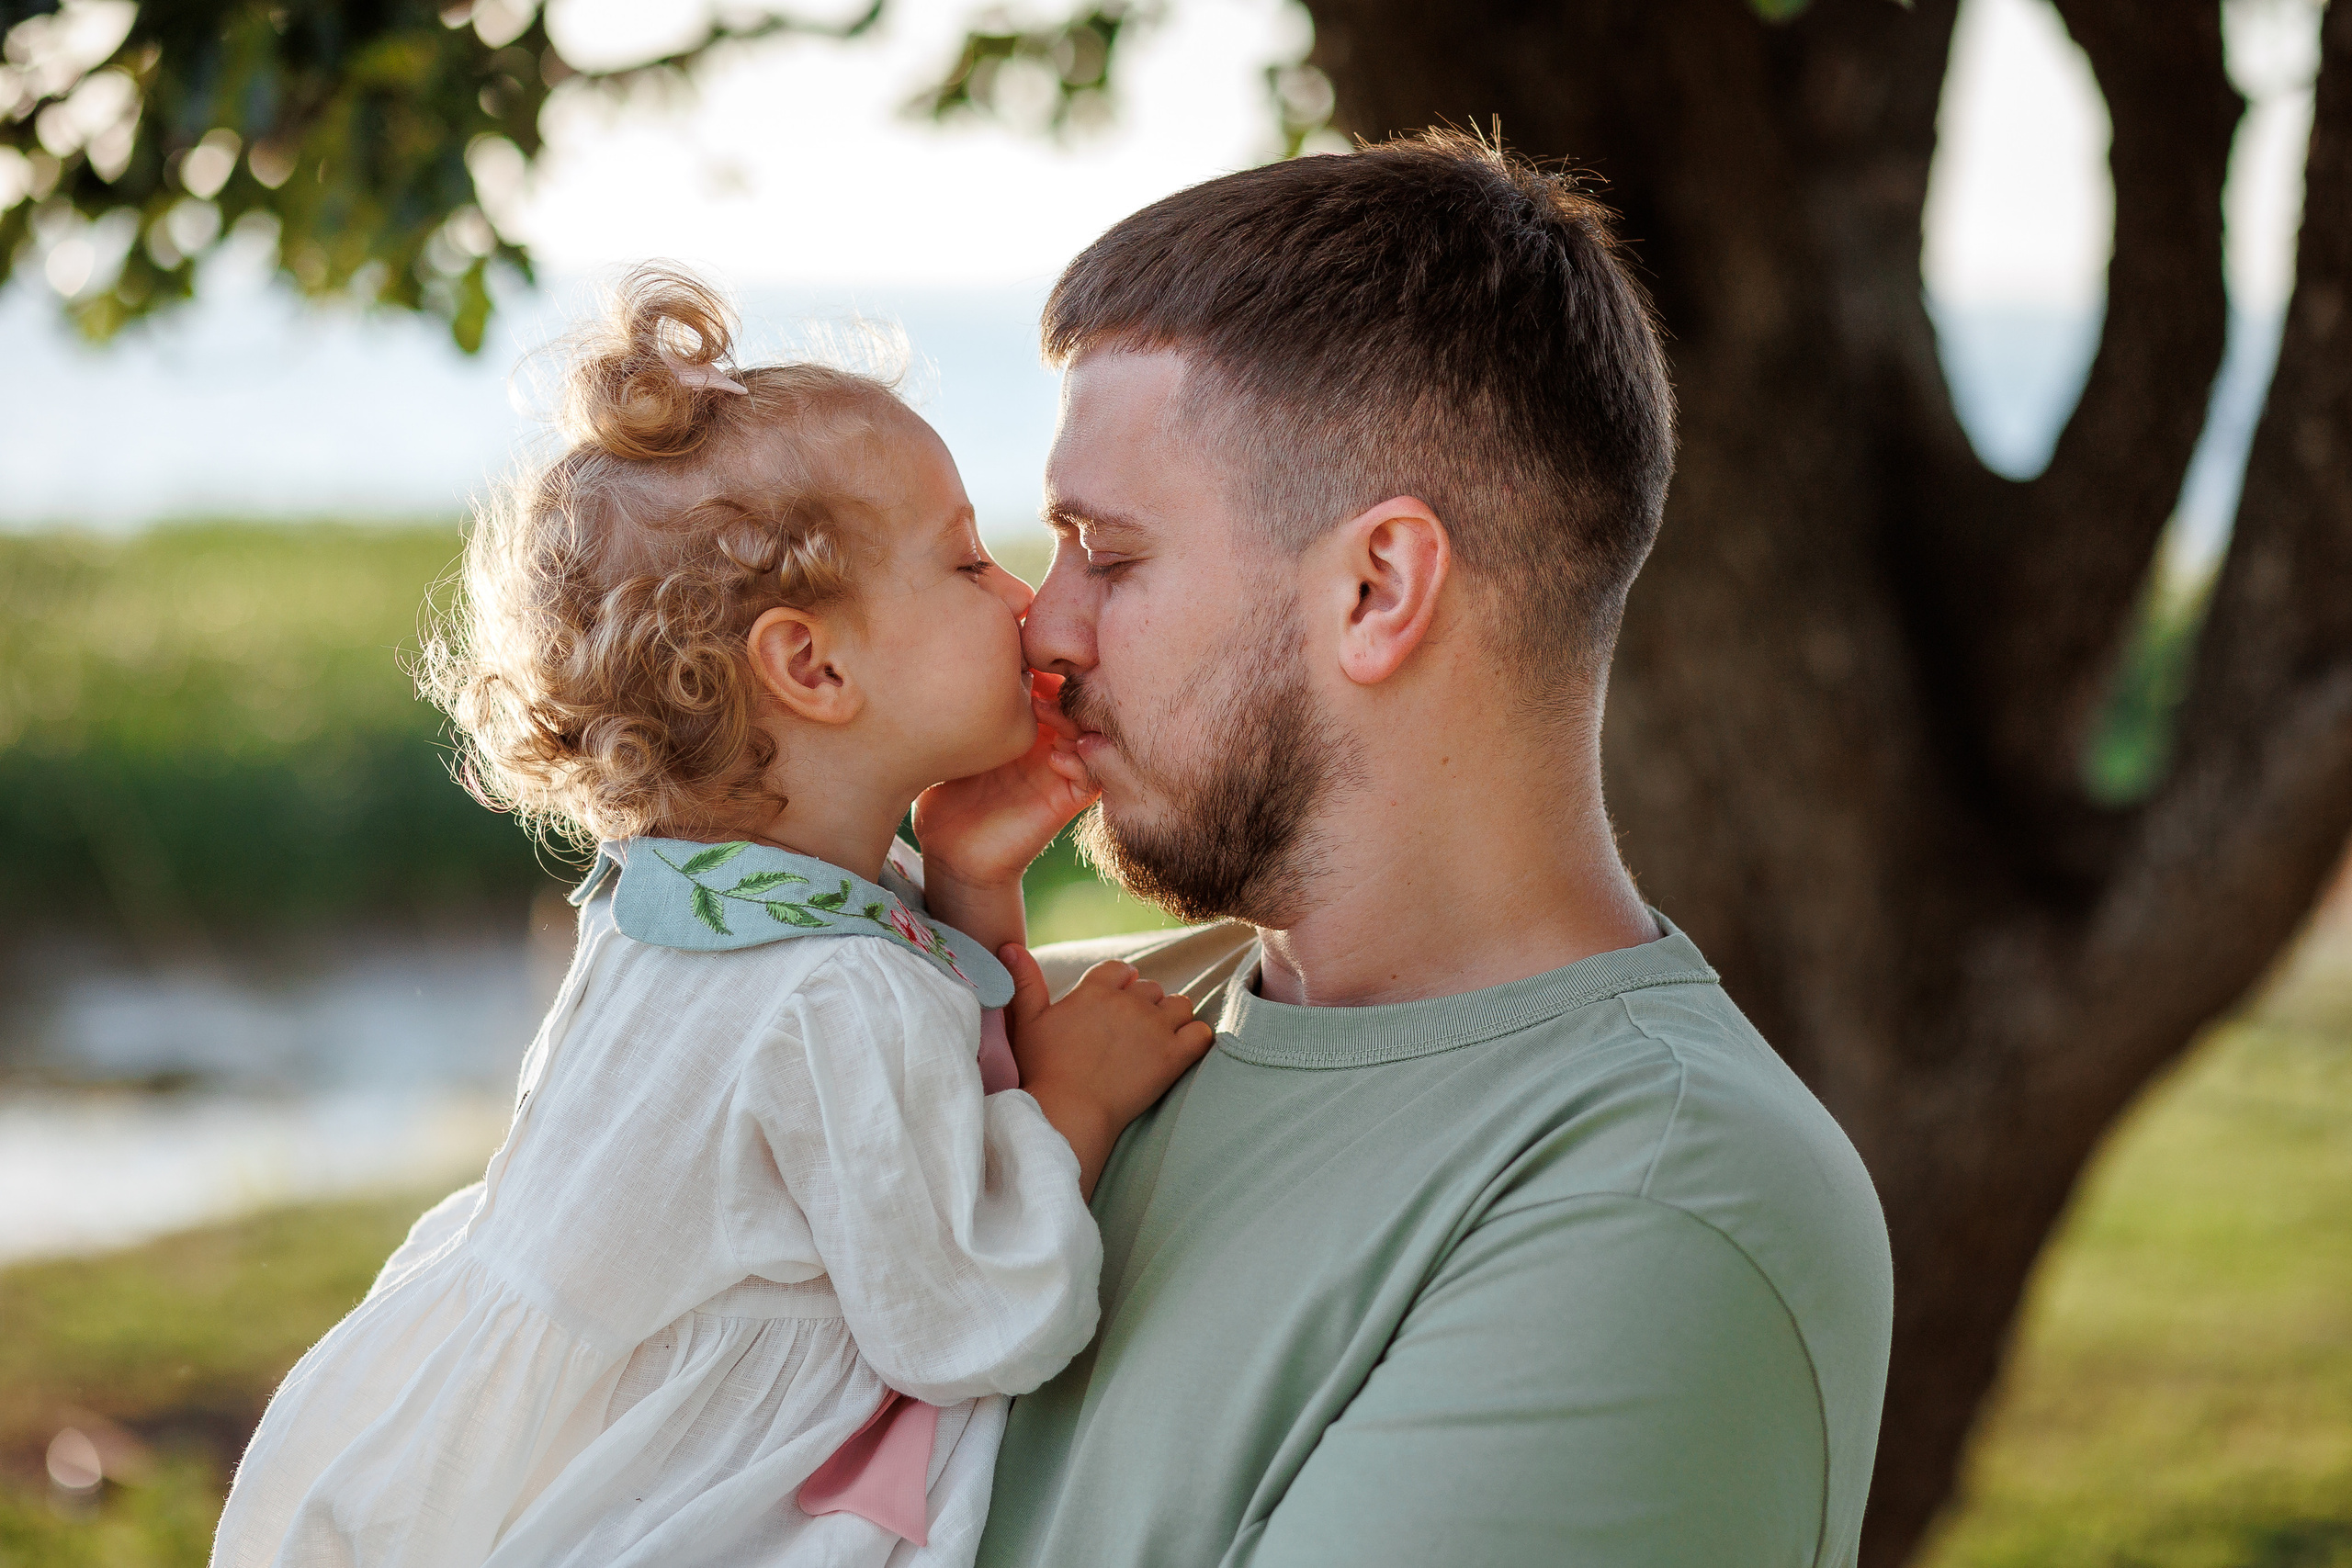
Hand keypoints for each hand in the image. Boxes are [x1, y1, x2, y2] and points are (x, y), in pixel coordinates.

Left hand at [913, 673, 1097, 896]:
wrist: (950, 853)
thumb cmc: (942, 794)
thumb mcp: (949, 740)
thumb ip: (958, 705)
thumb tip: (951, 655)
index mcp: (1020, 724)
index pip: (1048, 682)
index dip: (1043, 664)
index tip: (1022, 654)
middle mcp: (1044, 743)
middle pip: (1074, 702)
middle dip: (1063, 684)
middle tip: (1038, 680)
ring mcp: (1056, 771)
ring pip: (1088, 733)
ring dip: (1072, 719)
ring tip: (1044, 712)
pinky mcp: (1063, 802)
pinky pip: (1092, 777)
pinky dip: (1081, 763)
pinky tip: (1055, 757)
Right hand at [999, 945, 1214, 1198]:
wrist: (1069, 1111)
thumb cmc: (1043, 1069)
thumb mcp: (1026, 1021)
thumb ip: (1024, 980)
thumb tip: (1009, 946)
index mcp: (1096, 989)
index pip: (1121, 970)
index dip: (1121, 984)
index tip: (1115, 1003)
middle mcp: (1129, 1002)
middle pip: (1152, 989)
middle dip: (1145, 1005)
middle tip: (1131, 1033)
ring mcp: (1155, 1028)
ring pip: (1180, 1005)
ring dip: (1172, 1018)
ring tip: (1157, 1040)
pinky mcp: (1174, 1056)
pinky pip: (1201, 1033)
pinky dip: (1196, 1039)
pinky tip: (1182, 1050)